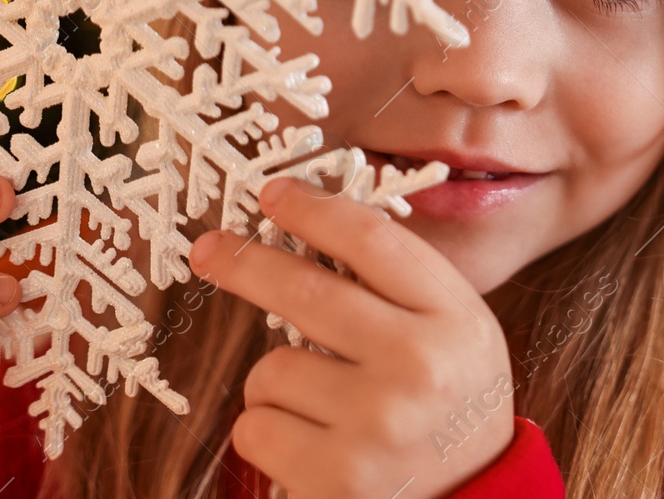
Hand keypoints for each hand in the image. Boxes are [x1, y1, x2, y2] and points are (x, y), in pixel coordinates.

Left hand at [189, 177, 515, 498]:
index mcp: (453, 317)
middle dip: (245, 263)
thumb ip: (398, 283)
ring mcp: (376, 425)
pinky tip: (311, 444)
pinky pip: (255, 427)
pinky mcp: (336, 479)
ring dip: (277, 382)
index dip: (313, 209)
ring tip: (321, 406)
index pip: (371, 240)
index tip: (274, 194)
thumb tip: (308, 226)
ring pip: (271, 370)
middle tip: (210, 248)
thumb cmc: (449, 403)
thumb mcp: (453, 330)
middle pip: (306, 291)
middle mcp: (418, 367)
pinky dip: (268, 432)